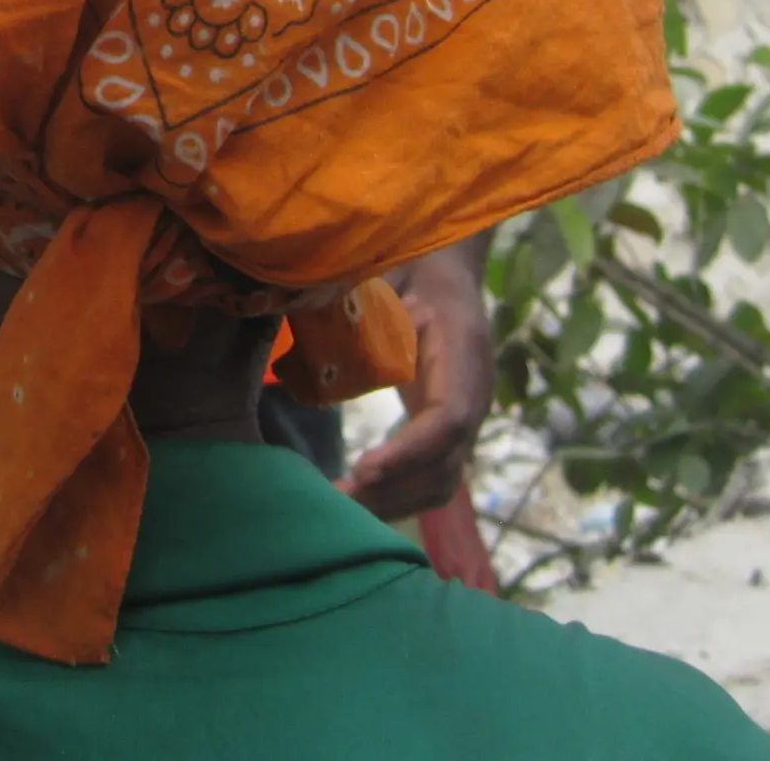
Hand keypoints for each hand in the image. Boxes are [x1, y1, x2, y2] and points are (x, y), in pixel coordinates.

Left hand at [338, 243, 494, 519]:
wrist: (444, 263)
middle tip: (338, 500)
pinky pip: (432, 475)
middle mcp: (474, 392)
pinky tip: (356, 498)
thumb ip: (351, 296)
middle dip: (394, 490)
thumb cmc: (410, 261)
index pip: (450, 418)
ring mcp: (466, 414)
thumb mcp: (384, 270)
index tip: (365, 468)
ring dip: (393, 502)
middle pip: (447, 464)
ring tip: (340, 509)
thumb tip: (294, 313)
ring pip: (443, 481)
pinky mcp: (447, 427)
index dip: (410, 449)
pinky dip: (397, 495)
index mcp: (463, 350)